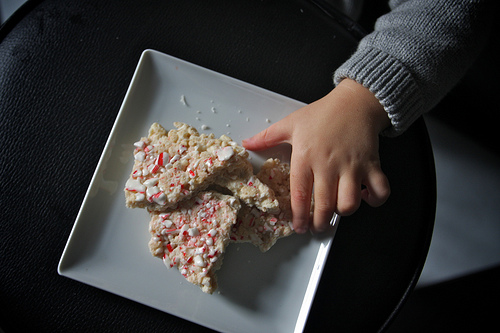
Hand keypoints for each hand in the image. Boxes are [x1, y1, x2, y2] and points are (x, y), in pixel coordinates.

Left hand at [242, 79, 390, 232]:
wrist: (355, 101)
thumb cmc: (323, 113)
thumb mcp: (291, 123)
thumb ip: (267, 137)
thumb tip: (247, 144)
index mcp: (306, 157)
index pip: (299, 194)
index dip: (298, 216)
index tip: (299, 226)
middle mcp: (328, 165)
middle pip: (323, 205)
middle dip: (318, 223)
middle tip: (316, 227)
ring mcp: (352, 166)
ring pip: (349, 204)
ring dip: (343, 213)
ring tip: (337, 211)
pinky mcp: (372, 165)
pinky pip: (380, 191)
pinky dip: (375, 200)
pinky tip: (365, 197)